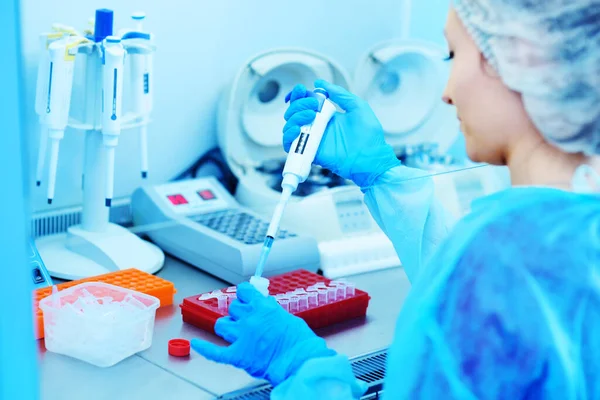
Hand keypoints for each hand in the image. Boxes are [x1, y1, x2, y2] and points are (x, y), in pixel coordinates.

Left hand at [191, 282, 334, 385]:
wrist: (299, 361)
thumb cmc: (299, 342)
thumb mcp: (288, 318)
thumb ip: (273, 312)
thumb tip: (266, 308)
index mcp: (264, 307)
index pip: (245, 291)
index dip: (244, 294)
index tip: (245, 296)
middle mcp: (250, 319)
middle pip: (234, 308)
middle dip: (239, 313)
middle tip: (246, 319)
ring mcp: (242, 336)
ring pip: (222, 325)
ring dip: (227, 327)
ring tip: (233, 332)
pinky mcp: (237, 355)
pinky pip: (215, 351)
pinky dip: (205, 348)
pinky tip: (197, 344)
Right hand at [283, 79, 399, 188]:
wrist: (370, 158)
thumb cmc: (369, 135)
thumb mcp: (358, 106)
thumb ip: (340, 94)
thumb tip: (321, 83)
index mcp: (326, 115)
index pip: (304, 102)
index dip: (298, 95)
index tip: (301, 90)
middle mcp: (317, 126)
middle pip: (294, 112)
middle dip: (299, 104)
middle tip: (314, 105)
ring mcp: (312, 139)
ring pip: (289, 126)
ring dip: (294, 117)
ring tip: (310, 116)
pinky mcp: (310, 152)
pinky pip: (290, 145)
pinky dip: (288, 136)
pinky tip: (298, 129)